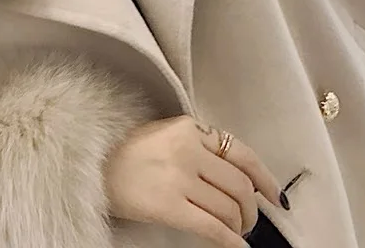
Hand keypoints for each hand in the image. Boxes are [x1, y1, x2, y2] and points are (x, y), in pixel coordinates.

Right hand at [104, 116, 284, 247]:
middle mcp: (188, 148)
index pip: (241, 153)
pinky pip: (211, 228)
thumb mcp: (165, 134)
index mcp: (189, 127)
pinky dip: (230, 242)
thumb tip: (236, 177)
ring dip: (239, 226)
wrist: (89, 166)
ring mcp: (179, 176)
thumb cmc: (128, 153)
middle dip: (251, 209)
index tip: (274, 195)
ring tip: (235, 233)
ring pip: (229, 207)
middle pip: (239, 184)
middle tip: (248, 222)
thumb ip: (198, 145)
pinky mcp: (168, 204)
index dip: (265, 177)